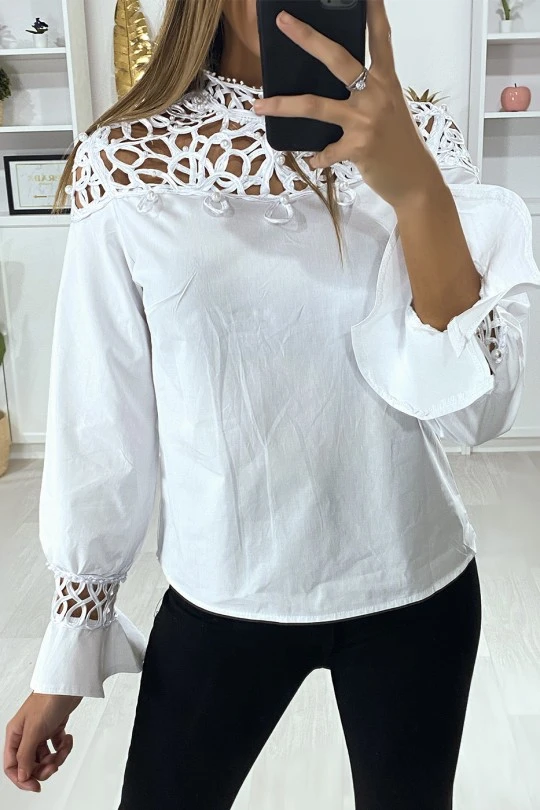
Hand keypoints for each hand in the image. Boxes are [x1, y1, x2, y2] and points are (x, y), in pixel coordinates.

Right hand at [4, 691, 81, 791]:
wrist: (68, 683)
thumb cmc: (48, 699)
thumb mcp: (34, 730)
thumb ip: (26, 755)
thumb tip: (22, 776)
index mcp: (15, 734)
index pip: (12, 765)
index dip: (22, 779)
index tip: (35, 786)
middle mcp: (26, 734)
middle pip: (30, 764)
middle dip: (43, 768)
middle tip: (54, 765)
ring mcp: (41, 731)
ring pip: (45, 756)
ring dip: (57, 757)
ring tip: (65, 747)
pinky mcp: (54, 727)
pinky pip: (57, 746)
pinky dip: (64, 746)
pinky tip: (69, 738)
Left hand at [253, 0, 441, 209]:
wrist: (415, 180)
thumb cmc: (399, 143)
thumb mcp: (389, 109)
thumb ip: (367, 93)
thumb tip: (334, 87)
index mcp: (387, 80)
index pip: (380, 37)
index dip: (373, 10)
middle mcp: (377, 94)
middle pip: (336, 59)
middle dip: (307, 38)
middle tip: (284, 22)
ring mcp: (366, 120)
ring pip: (315, 105)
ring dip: (283, 105)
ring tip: (259, 105)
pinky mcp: (358, 147)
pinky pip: (325, 152)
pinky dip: (317, 157)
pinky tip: (313, 160)